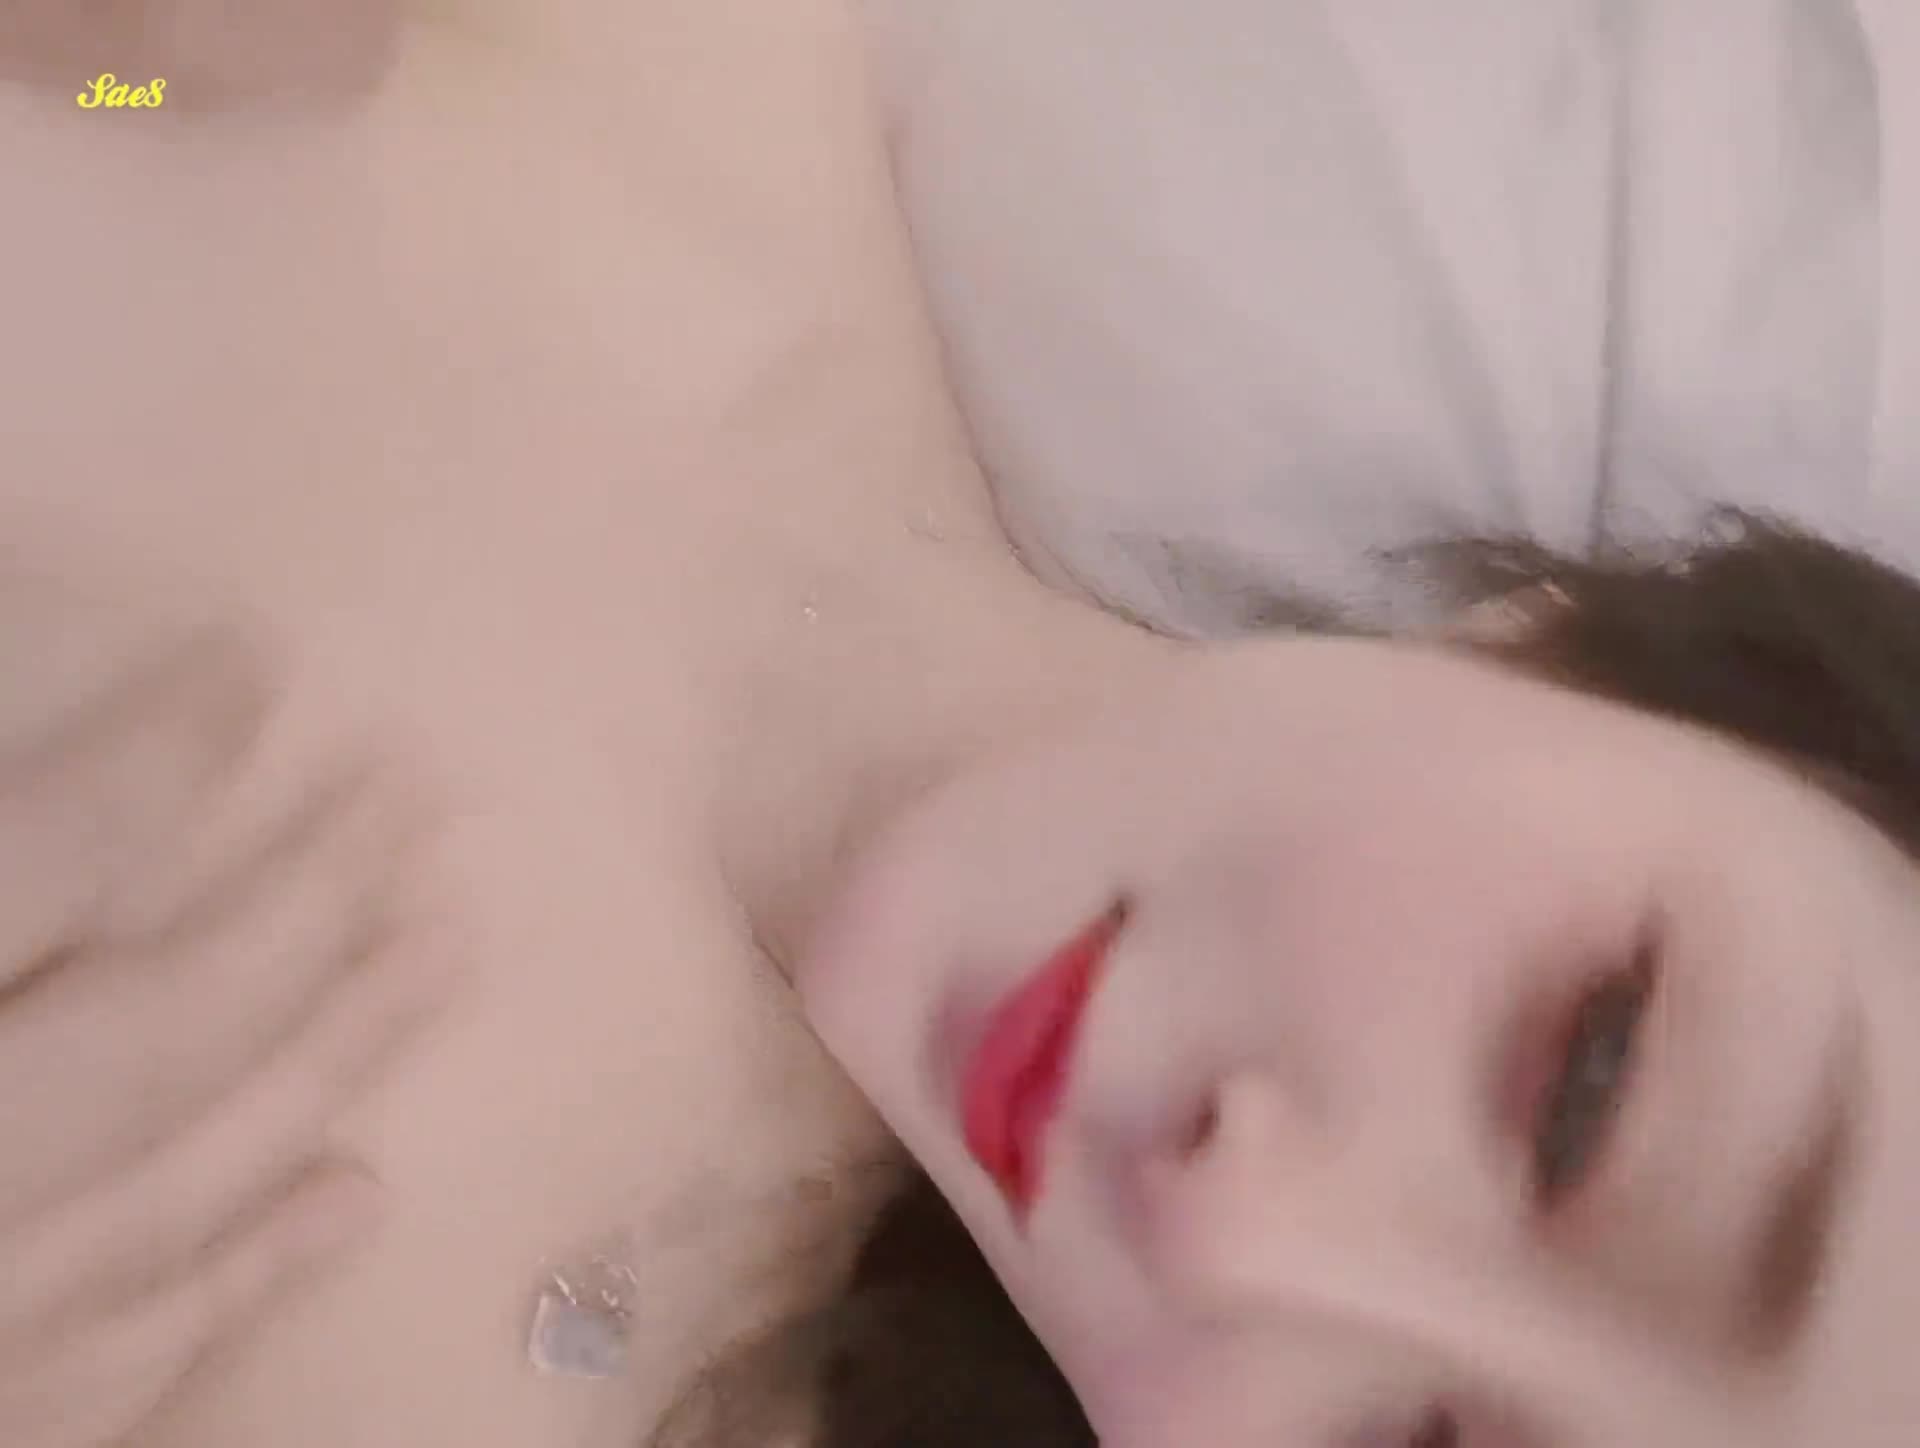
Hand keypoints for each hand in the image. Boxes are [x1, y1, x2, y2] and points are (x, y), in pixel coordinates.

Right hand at [0, 576, 448, 1447]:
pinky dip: (248, 1273)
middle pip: (164, 1023)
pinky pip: (128, 1362)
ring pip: (185, 1182)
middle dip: (309, 897)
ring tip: (443, 946)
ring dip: (332, 1057)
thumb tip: (24, 696)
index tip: (259, 665)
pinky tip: (358, 1192)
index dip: (161, 753)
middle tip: (421, 796)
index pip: (54, 856)